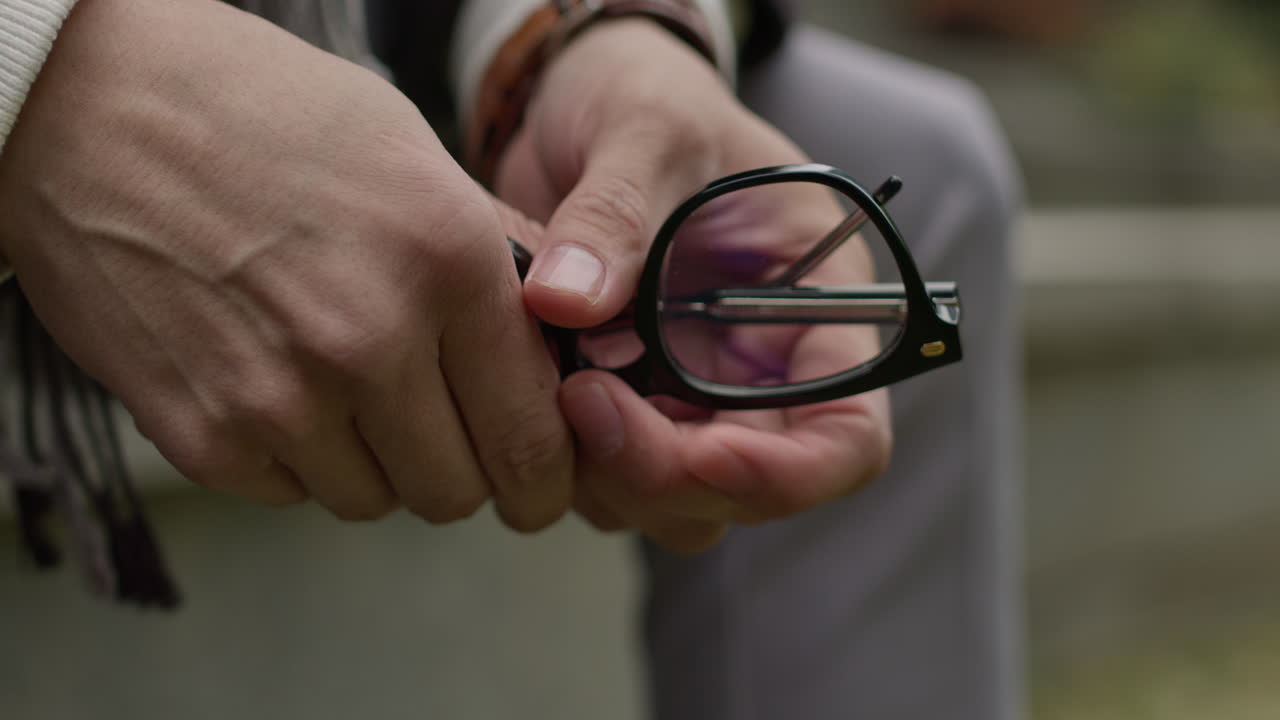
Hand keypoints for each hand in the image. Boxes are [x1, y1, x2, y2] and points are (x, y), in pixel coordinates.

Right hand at [0, 0, 572, 529]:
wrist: (91, 108)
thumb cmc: (265, 116)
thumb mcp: (413, 157)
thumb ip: (498, 261)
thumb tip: (562, 341)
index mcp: (447, 260)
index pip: (532, 433)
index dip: (546, 477)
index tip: (539, 484)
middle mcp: (371, 339)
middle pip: (457, 490)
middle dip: (461, 469)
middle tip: (439, 427)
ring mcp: (280, 396)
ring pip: (374, 501)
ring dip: (374, 462)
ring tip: (342, 381)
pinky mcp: (203, 433)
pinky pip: (289, 492)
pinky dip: (295, 458)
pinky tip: (273, 378)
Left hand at [493, 19, 891, 550]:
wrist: (585, 100)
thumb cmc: (650, 98)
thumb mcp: (646, 129)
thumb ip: (617, 214)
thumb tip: (567, 305)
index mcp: (816, 311)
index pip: (847, 438)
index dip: (785, 473)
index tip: (701, 457)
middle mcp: (765, 370)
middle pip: (748, 487)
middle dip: (665, 475)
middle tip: (581, 402)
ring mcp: (694, 394)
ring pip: (675, 501)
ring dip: (610, 475)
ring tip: (553, 380)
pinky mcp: (630, 400)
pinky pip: (609, 472)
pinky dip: (571, 455)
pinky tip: (532, 384)